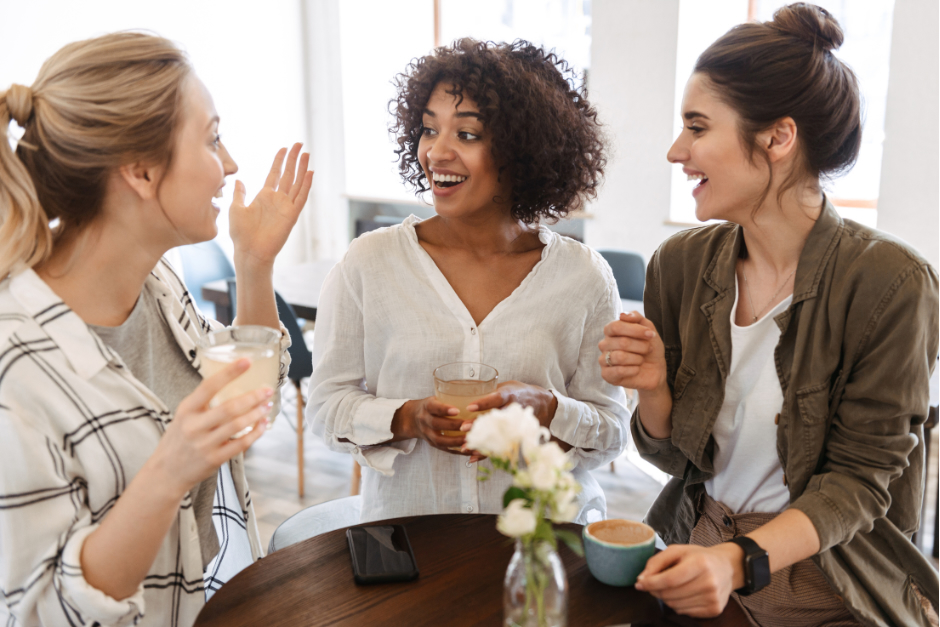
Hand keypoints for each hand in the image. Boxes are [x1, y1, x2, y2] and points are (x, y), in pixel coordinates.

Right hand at [148, 359, 272, 497]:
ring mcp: (204, 444)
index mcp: (186, 410)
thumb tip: (233, 383)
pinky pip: (241, 444)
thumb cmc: (178, 440)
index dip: (229, 373)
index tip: (247, 361)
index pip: (208, 386)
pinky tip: (263, 425)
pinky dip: (255, 433)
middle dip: (253, 397)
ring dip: (257, 414)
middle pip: (229, 408)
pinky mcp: (214, 459)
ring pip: (237, 425)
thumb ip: (203, 403)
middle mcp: (194, 426)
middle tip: (268, 389)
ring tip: (268, 405)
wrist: (165, 473)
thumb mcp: (183, 416)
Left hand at [229, 143, 313, 266]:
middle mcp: (277, 199)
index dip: (280, 161)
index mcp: (264, 196)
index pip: (275, 174)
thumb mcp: (236, 208)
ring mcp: (285, 207)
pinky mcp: (292, 215)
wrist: (250, 251)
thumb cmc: (241, 234)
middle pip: (289, 175)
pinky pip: (301, 198)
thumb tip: (238, 180)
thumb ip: (239, 193)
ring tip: (306, 154)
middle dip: (294, 159)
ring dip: (302, 168)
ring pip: (297, 183)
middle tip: (300, 144)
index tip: (284, 148)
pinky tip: (310, 173)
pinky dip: (306, 185)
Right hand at [396, 397, 469, 454]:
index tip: (457, 410)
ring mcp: (427, 434)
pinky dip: (457, 451)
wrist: (413, 419)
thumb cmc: (432, 407)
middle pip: (436, 424)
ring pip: (440, 440)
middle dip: (453, 426)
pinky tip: (469, 450)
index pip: (434, 407)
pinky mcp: (432, 444)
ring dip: (455, 441)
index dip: (444, 409)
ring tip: (469, 440)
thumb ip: (449, 398)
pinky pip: (445, 449)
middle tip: (468, 425)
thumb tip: (473, 395)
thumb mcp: (436, 398)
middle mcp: (425, 420)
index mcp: (427, 407)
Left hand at [463, 381, 560, 460]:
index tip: (469, 407)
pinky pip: (501, 446)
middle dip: (480, 425)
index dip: (484, 403)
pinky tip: (473, 457)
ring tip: (465, 447)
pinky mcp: (517, 436)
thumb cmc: (521, 393)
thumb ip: (491, 390)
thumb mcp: (509, 386)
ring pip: (498, 435)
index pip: (497, 398)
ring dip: (481, 442)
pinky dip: (487, 453)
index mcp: (511, 396)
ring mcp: (517, 425)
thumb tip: (468, 389)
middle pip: (496, 419)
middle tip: (464, 429)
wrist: (545, 405)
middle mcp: (514, 411)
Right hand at [598, 311, 667, 391]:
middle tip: (648, 349)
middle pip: (622, 342)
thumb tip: (622, 315)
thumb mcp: (648, 329)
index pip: (616, 326)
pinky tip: (637, 369)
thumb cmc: (649, 348)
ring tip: (641, 360)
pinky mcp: (606, 375)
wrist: (655, 370)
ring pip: (620, 357)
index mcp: (611, 331)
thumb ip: (636, 317)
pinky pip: (618, 371)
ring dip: (637, 359)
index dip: (635, 330)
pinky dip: (633, 370)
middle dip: (641, 346)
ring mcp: (604, 360)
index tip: (650, 334)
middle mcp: (604, 344)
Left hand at [635, 543, 744, 617]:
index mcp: (700, 563)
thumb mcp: (677, 550)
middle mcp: (709, 582)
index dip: (651, 583)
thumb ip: (656, 562)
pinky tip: (684, 594)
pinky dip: (678, 604)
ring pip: (675, 605)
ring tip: (672, 587)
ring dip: (666, 598)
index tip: (640, 583)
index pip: (670, 579)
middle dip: (656, 590)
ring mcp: (713, 598)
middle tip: (654, 583)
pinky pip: (685, 612)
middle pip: (670, 594)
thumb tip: (641, 579)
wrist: (727, 568)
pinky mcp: (714, 610)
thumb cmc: (699, 557)